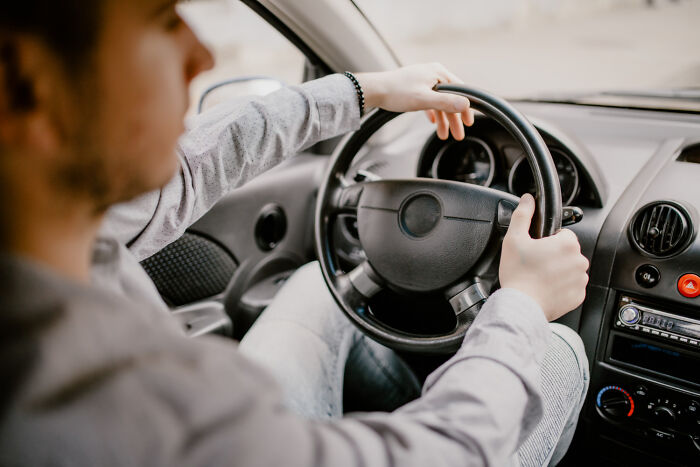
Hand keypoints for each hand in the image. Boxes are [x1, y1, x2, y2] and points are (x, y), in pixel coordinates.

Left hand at [354, 63, 473, 140]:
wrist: (375, 90)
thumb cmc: (396, 92)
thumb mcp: (424, 99)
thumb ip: (446, 102)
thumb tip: (465, 105)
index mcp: (438, 72)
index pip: (460, 91)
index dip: (465, 108)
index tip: (469, 123)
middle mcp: (433, 74)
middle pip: (450, 98)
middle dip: (454, 118)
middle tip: (459, 135)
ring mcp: (425, 80)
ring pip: (440, 102)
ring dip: (443, 119)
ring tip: (445, 135)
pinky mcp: (416, 87)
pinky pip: (430, 101)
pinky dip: (433, 112)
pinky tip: (433, 122)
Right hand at [499, 194, 588, 321]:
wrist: (521, 305)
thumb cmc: (518, 273)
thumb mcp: (514, 239)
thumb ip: (523, 215)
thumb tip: (528, 200)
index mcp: (567, 244)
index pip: (564, 235)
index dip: (548, 241)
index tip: (537, 250)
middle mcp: (579, 261)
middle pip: (568, 252)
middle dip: (554, 256)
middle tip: (535, 264)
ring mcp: (580, 280)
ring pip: (570, 269)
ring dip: (559, 271)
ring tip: (539, 277)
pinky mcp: (578, 296)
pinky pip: (571, 287)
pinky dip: (561, 287)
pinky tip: (545, 288)